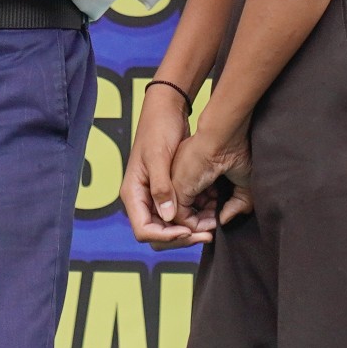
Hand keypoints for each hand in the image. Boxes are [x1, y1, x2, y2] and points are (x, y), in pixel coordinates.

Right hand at [125, 81, 213, 246]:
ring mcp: (154, 196)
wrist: (166, 110)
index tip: (190, 232)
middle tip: (208, 234)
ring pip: (170, 227)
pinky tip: (211, 209)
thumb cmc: (159, 129)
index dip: (168, 237)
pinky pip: (179, 213)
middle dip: (182, 237)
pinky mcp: (167, 191)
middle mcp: (141, 199)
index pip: (145, 231)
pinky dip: (194, 215)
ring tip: (213, 222)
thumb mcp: (159, 157)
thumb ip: (161, 187)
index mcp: (133, 194)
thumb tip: (168, 217)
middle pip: (158, 234)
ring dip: (191, 228)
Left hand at [169, 120, 253, 232]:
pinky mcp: (177, 189)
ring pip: (185, 217)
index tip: (225, 216)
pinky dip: (196, 226)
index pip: (199, 203)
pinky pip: (181, 218)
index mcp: (195, 176)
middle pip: (191, 211)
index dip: (212, 214)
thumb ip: (237, 205)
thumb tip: (223, 221)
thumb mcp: (243, 183)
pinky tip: (212, 223)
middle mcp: (183, 180)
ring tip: (217, 223)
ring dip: (203, 225)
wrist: (224, 136)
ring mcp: (178, 184)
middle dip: (207, 221)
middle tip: (220, 223)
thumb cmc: (235, 152)